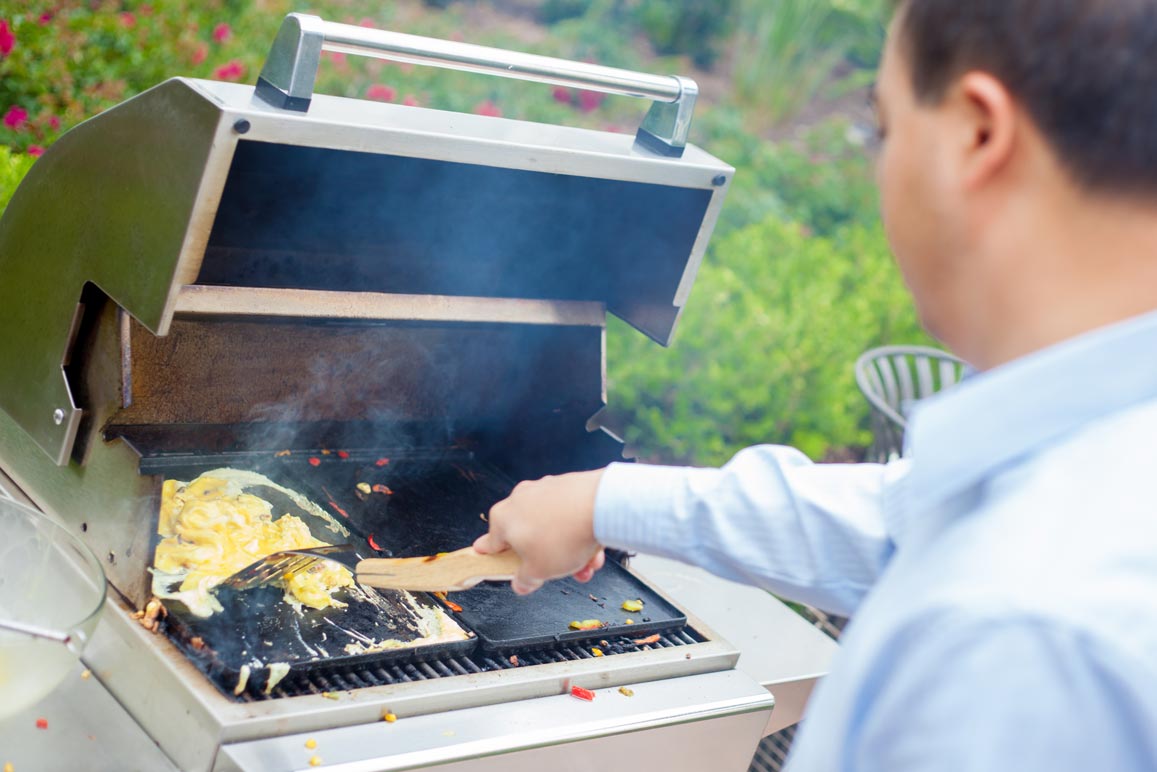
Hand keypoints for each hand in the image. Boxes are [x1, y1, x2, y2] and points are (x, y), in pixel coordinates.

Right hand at [473, 469, 605, 594]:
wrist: (600, 506)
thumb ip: (525, 580)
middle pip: (528, 537)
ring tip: (588, 564)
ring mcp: (544, 490)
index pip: (490, 543)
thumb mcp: (538, 571)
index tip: (491, 559)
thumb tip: (521, 582)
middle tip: (561, 571)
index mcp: (503, 520)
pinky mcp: (566, 485)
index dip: (492, 556)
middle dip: (547, 558)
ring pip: (552, 528)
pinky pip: (568, 514)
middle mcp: (520, 499)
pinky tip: (595, 546)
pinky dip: (579, 530)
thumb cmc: (563, 536)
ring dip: (568, 548)